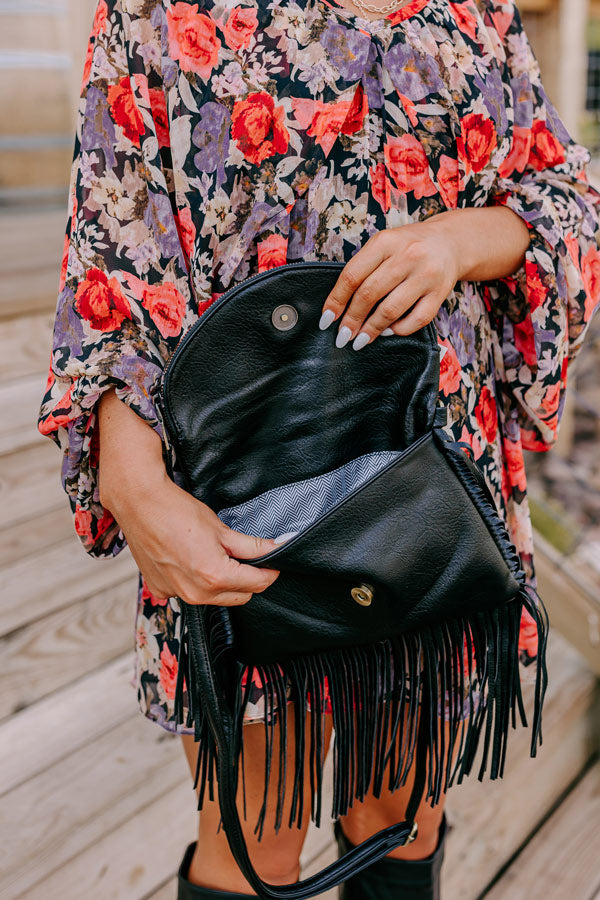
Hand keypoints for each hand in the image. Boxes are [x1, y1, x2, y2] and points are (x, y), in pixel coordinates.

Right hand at [98, 388, 279, 605]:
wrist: (139, 504)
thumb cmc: (178, 511)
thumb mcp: (222, 529)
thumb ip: (253, 546)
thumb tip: (279, 548)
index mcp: (215, 577)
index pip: (257, 584)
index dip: (269, 571)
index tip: (272, 562)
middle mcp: (195, 594)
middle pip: (238, 596)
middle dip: (247, 579)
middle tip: (244, 556)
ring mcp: (176, 594)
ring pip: (215, 598)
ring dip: (223, 583)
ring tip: (214, 554)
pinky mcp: (160, 590)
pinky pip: (190, 593)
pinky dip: (196, 582)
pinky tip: (190, 560)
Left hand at [319, 217, 460, 349]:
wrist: (450, 242)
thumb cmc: (408, 247)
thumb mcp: (383, 245)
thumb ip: (363, 268)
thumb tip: (339, 306)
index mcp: (385, 242)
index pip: (352, 275)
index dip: (336, 301)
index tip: (326, 320)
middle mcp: (407, 256)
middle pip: (369, 294)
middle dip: (352, 320)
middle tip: (342, 336)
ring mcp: (425, 275)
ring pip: (391, 309)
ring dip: (371, 329)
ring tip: (360, 340)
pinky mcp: (440, 293)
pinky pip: (416, 319)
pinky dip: (398, 330)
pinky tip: (387, 332)